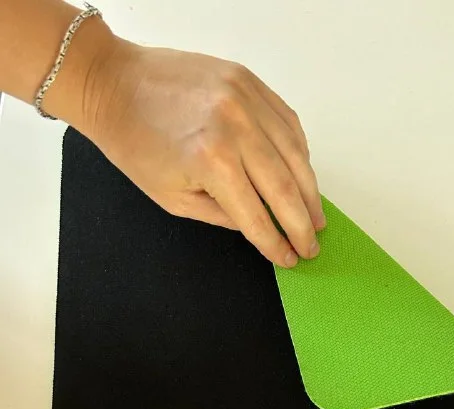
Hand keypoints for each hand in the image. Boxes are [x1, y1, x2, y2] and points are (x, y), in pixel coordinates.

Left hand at [74, 38, 325, 267]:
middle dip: (302, 224)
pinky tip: (302, 176)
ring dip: (310, 192)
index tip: (290, 258)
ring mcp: (247, 99)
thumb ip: (220, 216)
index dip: (276, 243)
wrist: (114, 84)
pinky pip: (288, 123)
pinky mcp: (249, 81)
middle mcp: (237, 128)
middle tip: (312, 246)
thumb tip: (259, 226)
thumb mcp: (171, 198)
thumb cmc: (134, 144)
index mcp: (212, 162)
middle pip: (286, 188)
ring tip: (315, 217)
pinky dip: (300, 154)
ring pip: (296, 155)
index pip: (257, 215)